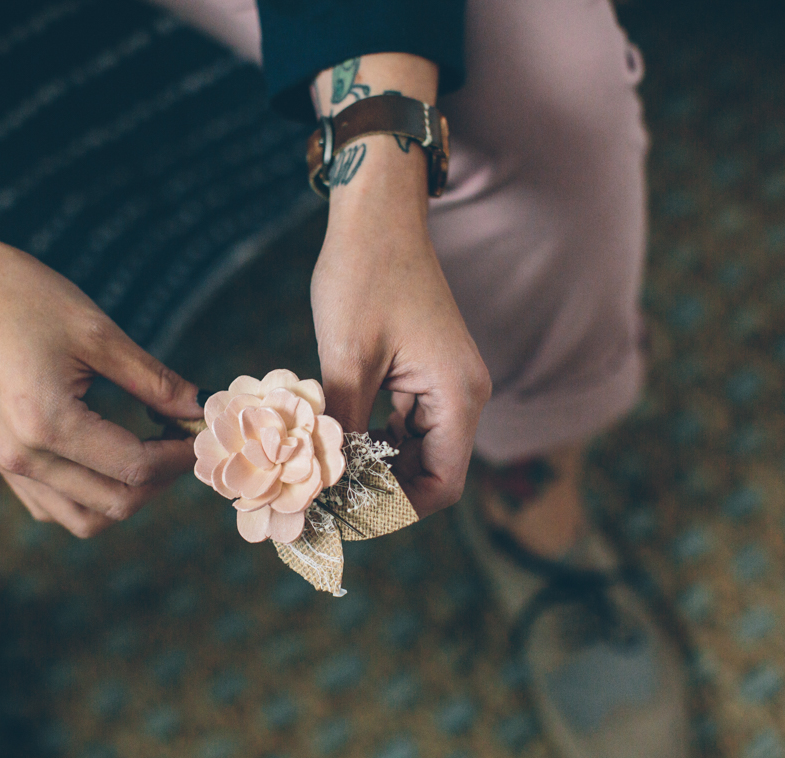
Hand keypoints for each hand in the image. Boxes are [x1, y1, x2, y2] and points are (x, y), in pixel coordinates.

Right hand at [0, 179, 201, 536]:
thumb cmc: (20, 295)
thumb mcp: (96, 331)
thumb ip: (153, 379)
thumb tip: (199, 408)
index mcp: (47, 424)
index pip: (135, 468)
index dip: (181, 456)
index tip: (205, 432)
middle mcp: (22, 457)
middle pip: (116, 503)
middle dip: (162, 479)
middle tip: (183, 439)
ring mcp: (5, 464)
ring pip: (84, 519)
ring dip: (128, 497)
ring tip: (151, 451)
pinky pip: (52, 506)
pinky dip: (91, 497)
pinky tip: (111, 458)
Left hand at [311, 145, 491, 517]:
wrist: (376, 215)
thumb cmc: (363, 276)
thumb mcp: (345, 358)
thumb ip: (341, 426)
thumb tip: (324, 484)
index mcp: (458, 395)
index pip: (442, 485)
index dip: (397, 510)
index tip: (346, 516)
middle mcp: (462, 394)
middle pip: (430, 473)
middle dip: (380, 492)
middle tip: (323, 501)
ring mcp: (444, 383)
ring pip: (413, 452)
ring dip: (372, 467)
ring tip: (322, 475)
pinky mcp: (423, 372)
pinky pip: (403, 424)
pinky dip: (372, 439)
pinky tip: (333, 440)